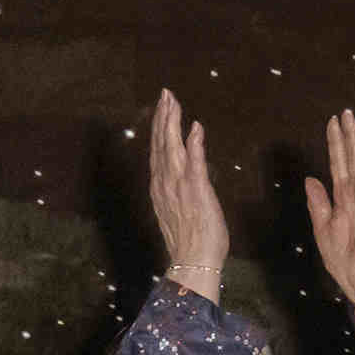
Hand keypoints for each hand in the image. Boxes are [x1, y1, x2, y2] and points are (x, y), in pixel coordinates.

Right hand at [143, 90, 229, 299]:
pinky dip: (194, 145)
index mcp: (161, 186)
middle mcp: (165, 183)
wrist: (193, 261)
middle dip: (162, 116)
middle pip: (161, 143)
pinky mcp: (196, 192)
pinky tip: (195, 128)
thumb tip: (181, 168)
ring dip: (172, 123)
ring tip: (173, 102)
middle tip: (165, 93)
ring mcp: (178, 187)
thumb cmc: (190, 238)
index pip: (158, 150)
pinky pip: (195, 165)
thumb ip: (177, 186)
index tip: (162, 106)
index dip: (159, 126)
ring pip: (172, 148)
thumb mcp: (178, 208)